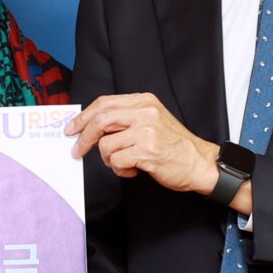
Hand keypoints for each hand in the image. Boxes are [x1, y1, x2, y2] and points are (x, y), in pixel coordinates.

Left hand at [68, 94, 218, 195]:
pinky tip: (133, 170)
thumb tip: (92, 128)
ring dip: (108, 159)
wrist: (200, 163)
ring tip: (122, 163)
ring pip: (106, 144)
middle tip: (78, 150)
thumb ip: (126, 120)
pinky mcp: (147, 152)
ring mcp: (147, 131)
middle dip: (84, 137)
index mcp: (144, 101)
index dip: (84, 116)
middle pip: (100, 119)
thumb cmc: (174, 146)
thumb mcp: (152, 121)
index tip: (72, 128)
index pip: (104, 103)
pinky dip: (119, 170)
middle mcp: (145, 113)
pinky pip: (117, 161)